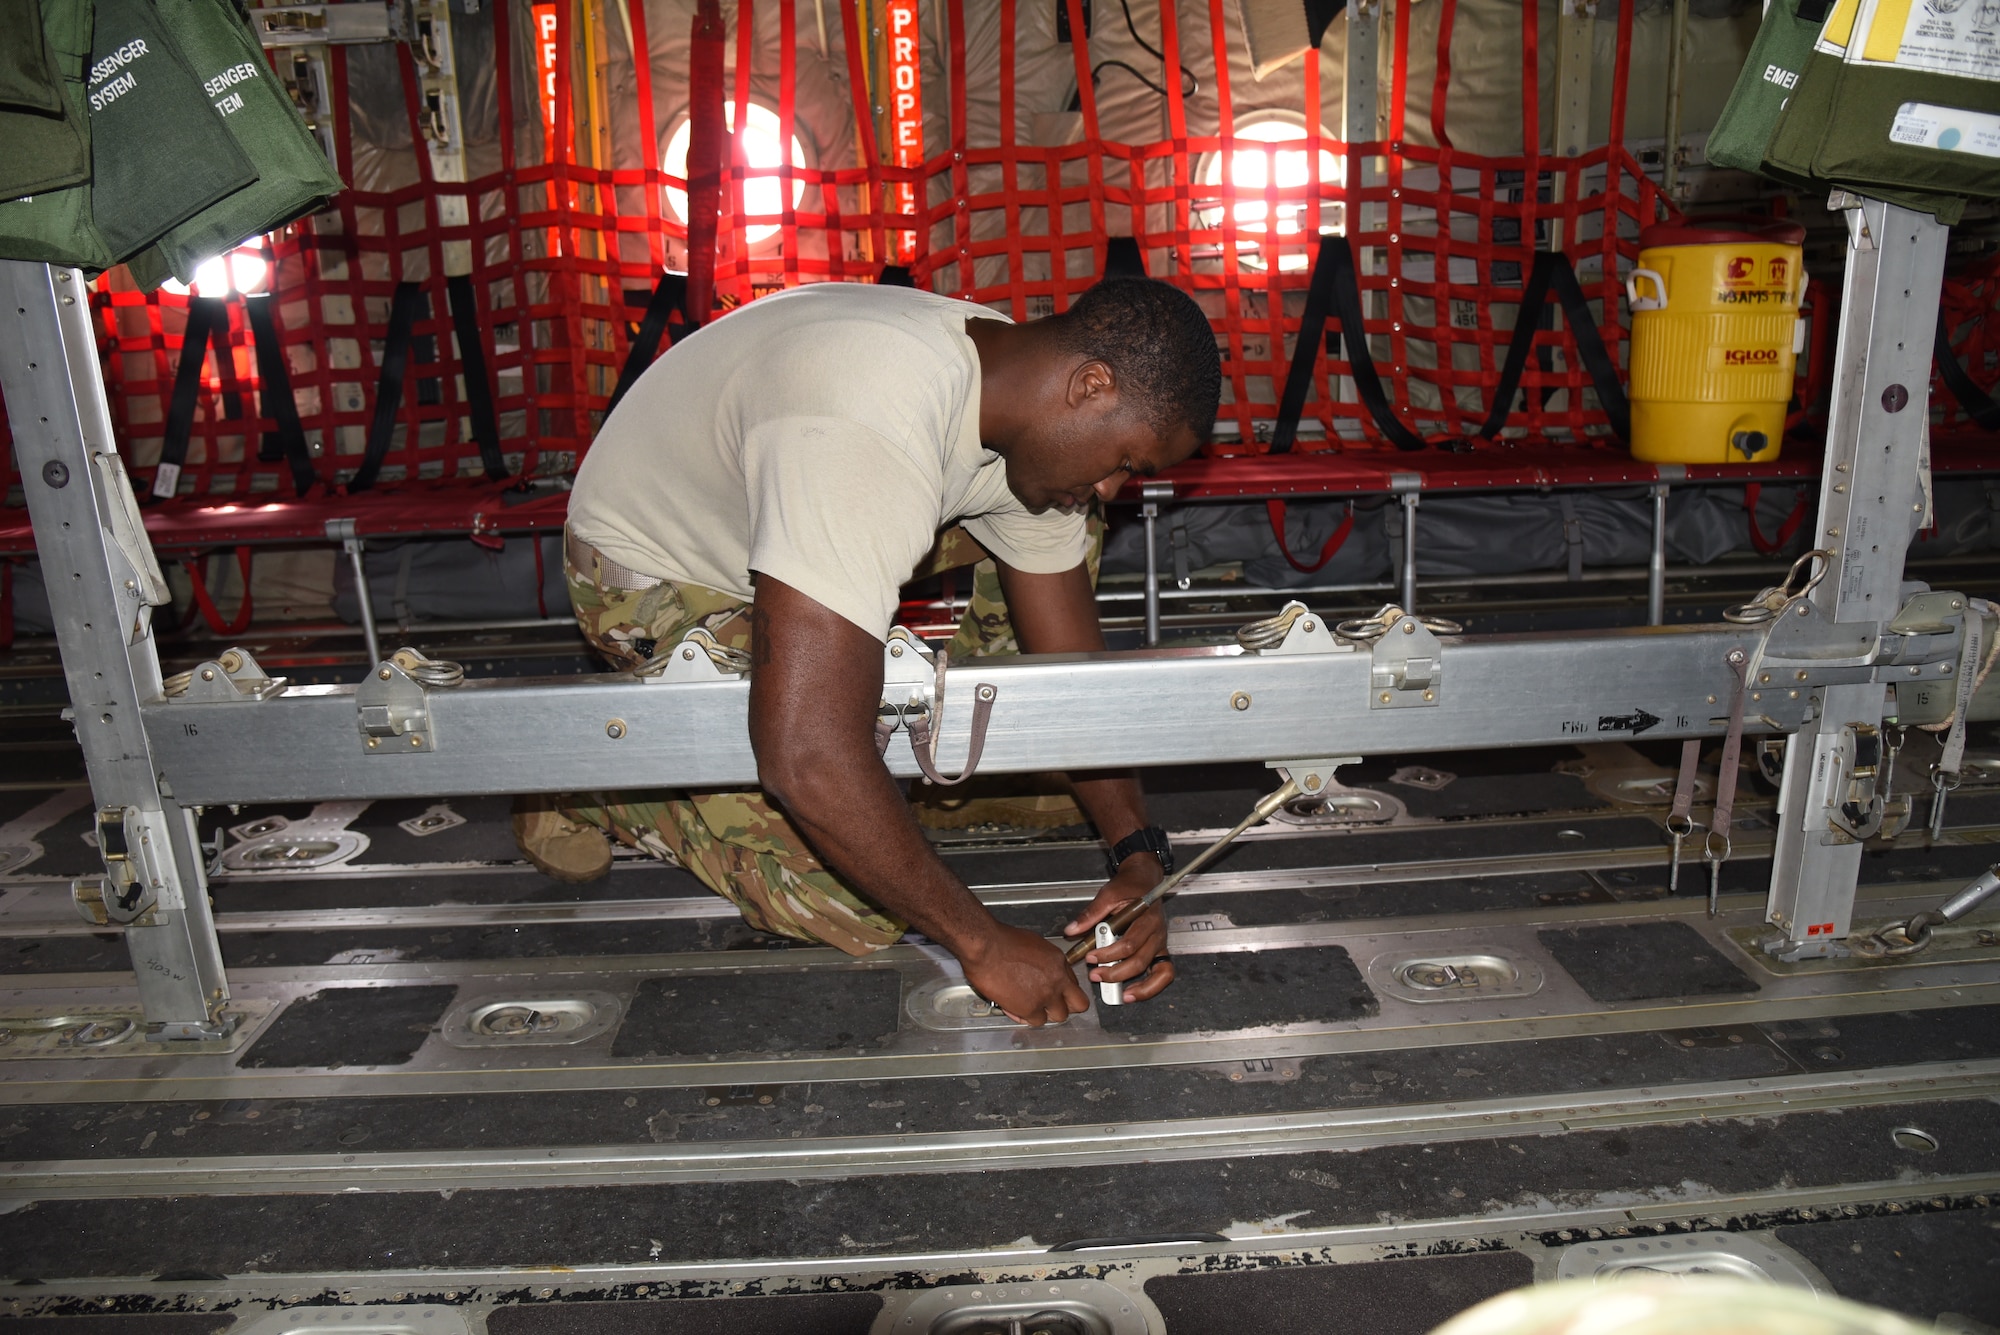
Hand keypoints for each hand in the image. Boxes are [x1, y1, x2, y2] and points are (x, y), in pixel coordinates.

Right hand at [960, 923, 1090, 1026]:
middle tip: (1051, 1005)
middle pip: (1078, 1004)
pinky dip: (1026, 1018)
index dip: (1063, 990)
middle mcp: (1057, 979)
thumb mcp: (1033, 943)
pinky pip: (1036, 1022)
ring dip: (1045, 1013)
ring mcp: (1046, 995)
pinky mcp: (1030, 1008)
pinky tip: (1015, 1009)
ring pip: (1059, 1016)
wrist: (985, 946)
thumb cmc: (1001, 940)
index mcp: (1059, 962)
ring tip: (1030, 1007)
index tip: (1056, 993)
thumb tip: (1041, 969)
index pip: (1074, 984)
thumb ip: (1044, 962)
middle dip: (1066, 1005)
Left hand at [1064, 855, 1175, 1002]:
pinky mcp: (1159, 950)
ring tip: (1120, 994)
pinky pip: (1163, 973)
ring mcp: (1159, 942)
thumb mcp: (1108, 895)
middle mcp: (1156, 932)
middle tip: (1095, 975)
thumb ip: (1090, 914)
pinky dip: (1151, 986)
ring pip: (1156, 972)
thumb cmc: (1129, 886)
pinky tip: (1133, 992)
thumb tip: (1072, 930)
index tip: (1090, 957)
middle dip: (1116, 973)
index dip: (1108, 954)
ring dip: (1138, 987)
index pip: (1129, 943)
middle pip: (1139, 961)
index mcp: (1145, 917)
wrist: (1145, 880)